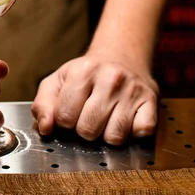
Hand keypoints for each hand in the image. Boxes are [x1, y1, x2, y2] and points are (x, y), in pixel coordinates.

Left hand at [31, 54, 158, 144]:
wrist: (120, 58)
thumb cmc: (85, 75)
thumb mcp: (58, 81)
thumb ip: (43, 104)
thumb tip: (46, 128)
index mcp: (83, 71)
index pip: (64, 118)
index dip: (64, 122)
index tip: (70, 112)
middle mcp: (110, 78)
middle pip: (88, 130)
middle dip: (84, 130)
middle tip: (88, 116)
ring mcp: (132, 90)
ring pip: (114, 137)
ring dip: (107, 135)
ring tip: (106, 118)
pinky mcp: (151, 101)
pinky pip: (141, 133)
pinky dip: (133, 133)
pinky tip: (125, 119)